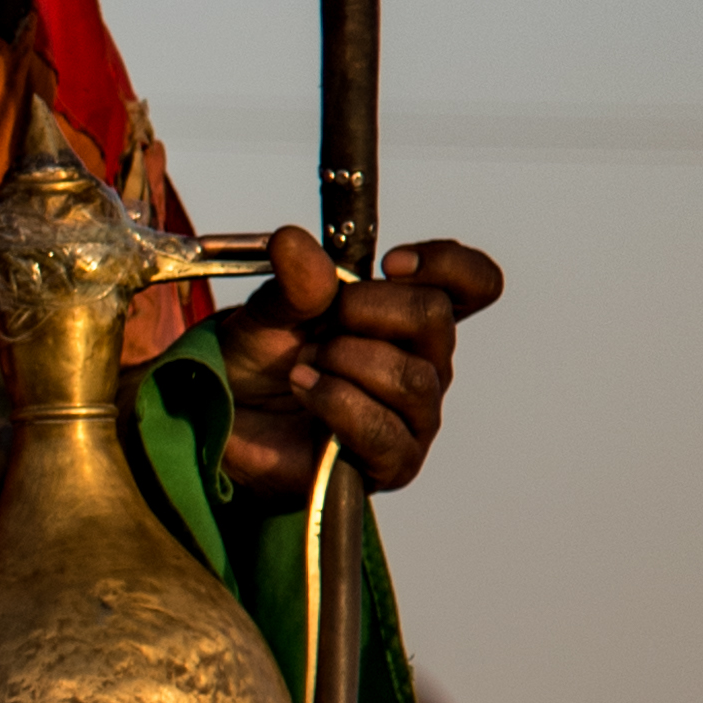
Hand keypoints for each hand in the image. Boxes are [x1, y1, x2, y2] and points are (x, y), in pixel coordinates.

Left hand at [218, 230, 502, 505]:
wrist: (227, 423)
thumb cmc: (262, 363)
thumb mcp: (269, 310)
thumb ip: (289, 281)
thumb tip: (292, 241)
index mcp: (409, 318)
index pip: (474, 285)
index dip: (447, 265)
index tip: (391, 264)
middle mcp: (425, 363)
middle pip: (435, 317)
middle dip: (366, 309)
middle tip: (321, 323)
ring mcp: (414, 415)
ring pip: (411, 377)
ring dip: (345, 361)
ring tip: (303, 365)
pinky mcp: (394, 461)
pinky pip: (382, 429)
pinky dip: (336, 401)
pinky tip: (306, 389)